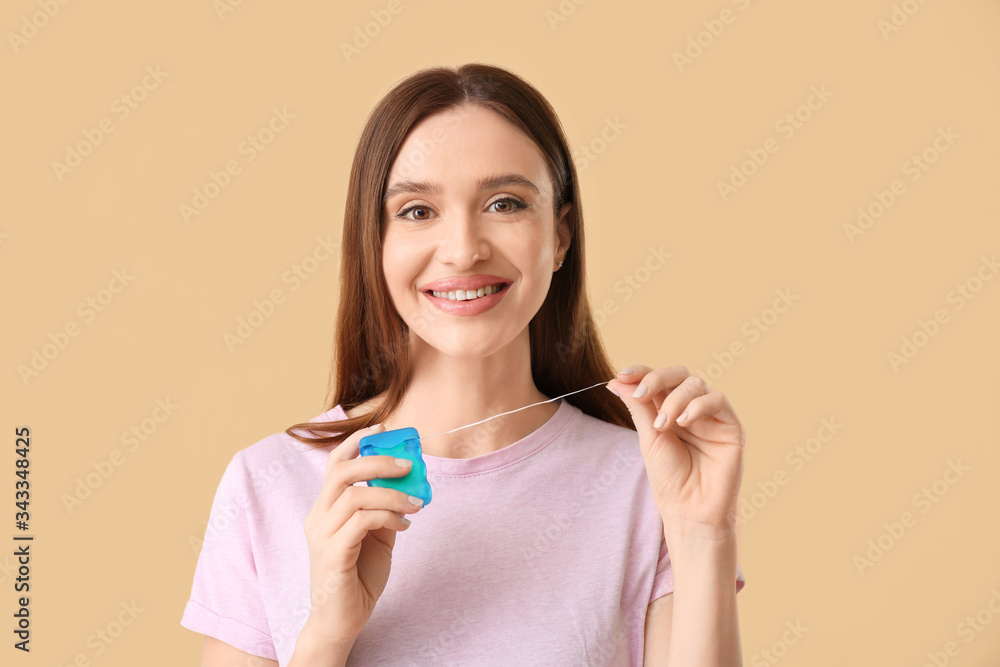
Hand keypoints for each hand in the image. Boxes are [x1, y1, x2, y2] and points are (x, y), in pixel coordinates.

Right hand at [300, 424, 424, 647]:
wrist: (340, 621)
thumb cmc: (357, 577)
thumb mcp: (377, 535)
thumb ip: (385, 508)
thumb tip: (409, 482)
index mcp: (325, 508)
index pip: (334, 463)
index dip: (357, 441)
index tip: (384, 430)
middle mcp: (318, 517)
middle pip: (341, 470)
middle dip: (378, 461)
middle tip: (409, 464)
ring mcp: (322, 536)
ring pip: (354, 495)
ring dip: (392, 494)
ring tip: (416, 503)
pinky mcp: (333, 555)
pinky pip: (361, 522)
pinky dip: (388, 517)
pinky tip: (404, 527)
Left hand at [607, 365, 744, 537]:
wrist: (689, 510)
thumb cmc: (669, 479)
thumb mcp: (649, 438)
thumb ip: (638, 407)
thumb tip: (617, 380)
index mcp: (668, 410)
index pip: (657, 380)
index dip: (641, 372)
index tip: (623, 375)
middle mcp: (690, 408)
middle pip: (678, 375)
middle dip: (657, 379)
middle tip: (642, 395)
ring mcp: (711, 416)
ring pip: (696, 384)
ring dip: (675, 399)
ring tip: (664, 424)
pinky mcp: (730, 425)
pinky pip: (717, 400)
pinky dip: (698, 405)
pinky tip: (684, 422)